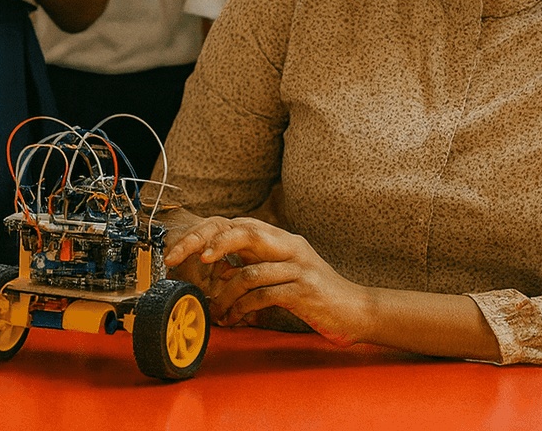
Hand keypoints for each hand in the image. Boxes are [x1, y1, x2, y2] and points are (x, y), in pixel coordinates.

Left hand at [164, 216, 369, 346]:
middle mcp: (291, 246)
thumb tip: (221, 270)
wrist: (357, 310)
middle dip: (209, 245)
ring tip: (216, 309)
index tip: (185, 249)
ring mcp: (299, 266)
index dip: (210, 233)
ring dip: (226, 294)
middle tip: (187, 261)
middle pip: (243, 232)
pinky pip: (263, 295)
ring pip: (249, 271)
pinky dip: (243, 307)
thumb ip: (258, 264)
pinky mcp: (304, 290)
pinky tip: (235, 317)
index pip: (240, 224)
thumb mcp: (286, 271)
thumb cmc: (317, 294)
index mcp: (283, 239)